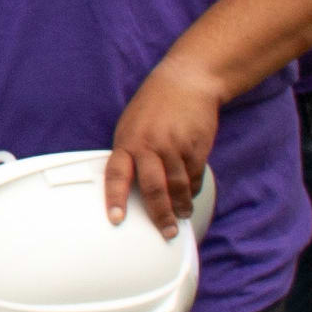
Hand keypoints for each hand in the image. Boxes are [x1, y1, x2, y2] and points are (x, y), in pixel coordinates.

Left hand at [103, 56, 226, 234]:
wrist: (187, 81)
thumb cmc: (155, 105)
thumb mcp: (132, 125)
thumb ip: (130, 153)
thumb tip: (129, 185)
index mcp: (127, 141)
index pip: (116, 175)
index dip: (115, 199)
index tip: (116, 219)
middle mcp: (149, 146)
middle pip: (153, 188)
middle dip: (160, 214)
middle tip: (166, 231)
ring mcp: (174, 147)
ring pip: (177, 186)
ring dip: (181, 206)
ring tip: (182, 216)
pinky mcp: (196, 147)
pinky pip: (194, 176)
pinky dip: (193, 188)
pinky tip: (191, 194)